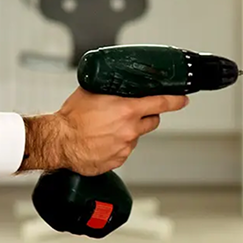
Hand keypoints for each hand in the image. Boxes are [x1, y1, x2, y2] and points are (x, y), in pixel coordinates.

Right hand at [19, 88, 188, 175]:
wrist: (58, 142)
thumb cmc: (72, 117)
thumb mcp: (93, 92)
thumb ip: (111, 88)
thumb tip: (117, 82)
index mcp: (127, 110)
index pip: (161, 103)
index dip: (176, 100)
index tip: (183, 99)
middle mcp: (130, 129)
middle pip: (152, 120)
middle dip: (146, 115)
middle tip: (131, 112)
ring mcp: (125, 147)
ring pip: (136, 136)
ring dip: (128, 131)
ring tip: (107, 128)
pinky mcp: (117, 161)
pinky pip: (124, 150)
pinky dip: (118, 145)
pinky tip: (102, 140)